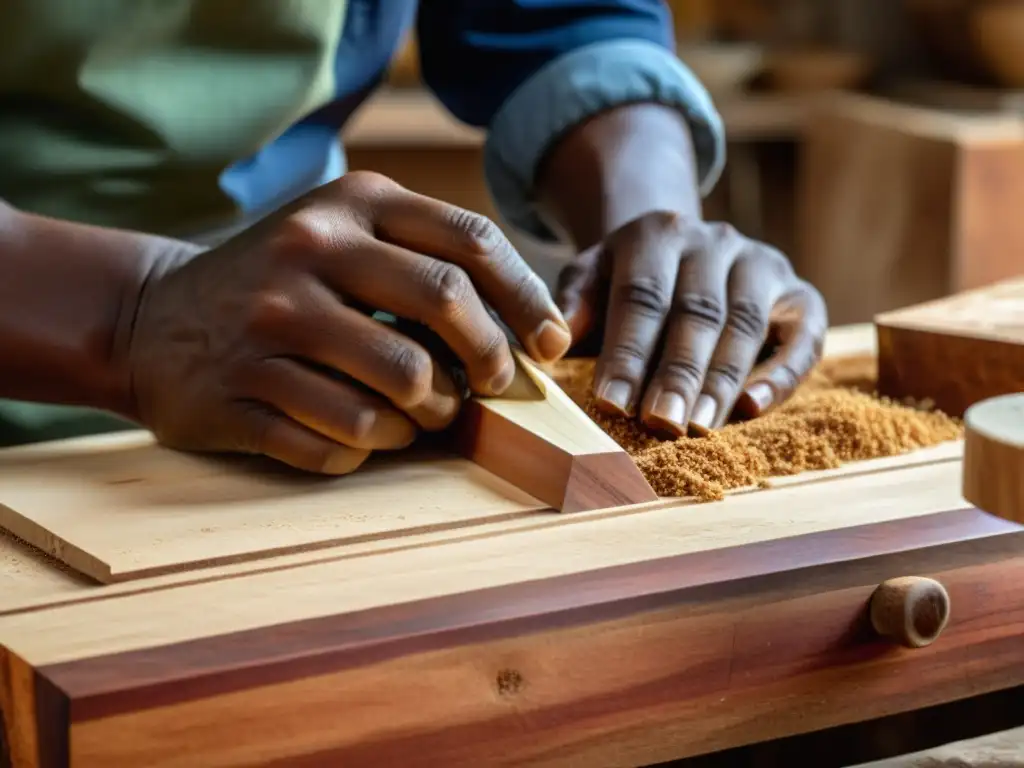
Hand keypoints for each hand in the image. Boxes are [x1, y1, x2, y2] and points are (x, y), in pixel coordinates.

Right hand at [126, 172, 571, 472]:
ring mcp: (270, 322)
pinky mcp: (241, 390)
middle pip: (445, 305)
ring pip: (403, 382)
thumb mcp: (342, 238)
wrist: (151, 315)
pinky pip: (343, 438)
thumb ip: (426, 261)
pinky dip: (370, 448)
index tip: (551, 343)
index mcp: (350, 205)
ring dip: (431, 414)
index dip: (527, 298)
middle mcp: (309, 252)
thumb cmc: (281, 283)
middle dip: (488, 359)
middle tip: (490, 386)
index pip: (470, 242)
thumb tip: (530, 329)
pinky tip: (364, 435)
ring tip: (424, 415)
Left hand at [556, 212, 826, 434]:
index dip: (626, 352)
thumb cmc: (628, 280)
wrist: (684, 249)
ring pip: (745, 326)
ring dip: (721, 381)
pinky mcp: (800, 294)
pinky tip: (754, 408)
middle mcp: (715, 241)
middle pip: (696, 313)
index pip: (641, 298)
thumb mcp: (592, 277)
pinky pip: (802, 336)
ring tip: (699, 428)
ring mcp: (762, 264)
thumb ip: (574, 303)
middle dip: (677, 374)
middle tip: (660, 424)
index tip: (610, 403)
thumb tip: (555, 340)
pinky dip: (782, 374)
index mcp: (657, 234)